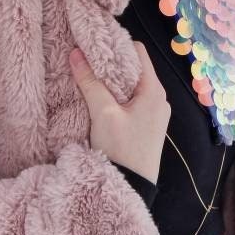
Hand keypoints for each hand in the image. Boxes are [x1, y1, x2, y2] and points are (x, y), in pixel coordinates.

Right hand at [69, 41, 170, 185]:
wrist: (132, 190)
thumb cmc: (121, 150)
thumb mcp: (102, 114)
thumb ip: (90, 82)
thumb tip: (76, 54)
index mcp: (154, 90)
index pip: (138, 52)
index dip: (116, 45)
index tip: (94, 44)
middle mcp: (159, 98)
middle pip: (134, 68)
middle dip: (110, 63)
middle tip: (87, 59)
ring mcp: (154, 113)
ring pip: (131, 85)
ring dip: (112, 80)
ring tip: (90, 77)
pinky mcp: (146, 125)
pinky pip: (132, 100)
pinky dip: (116, 95)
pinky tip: (99, 98)